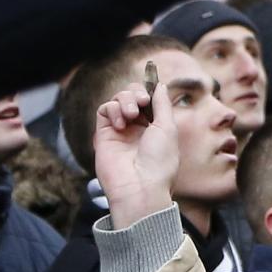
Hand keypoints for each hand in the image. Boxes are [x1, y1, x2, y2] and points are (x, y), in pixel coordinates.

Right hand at [92, 82, 178, 227]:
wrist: (140, 187)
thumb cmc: (159, 162)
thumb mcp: (167, 128)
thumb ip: (162, 104)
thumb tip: (160, 85)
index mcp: (155, 128)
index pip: (149, 100)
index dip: (149, 92)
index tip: (151, 93)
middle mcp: (137, 129)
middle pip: (132, 96)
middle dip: (136, 92)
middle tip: (142, 101)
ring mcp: (119, 131)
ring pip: (118, 100)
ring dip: (125, 99)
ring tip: (131, 114)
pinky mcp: (103, 134)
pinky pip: (104, 109)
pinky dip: (113, 109)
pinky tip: (121, 123)